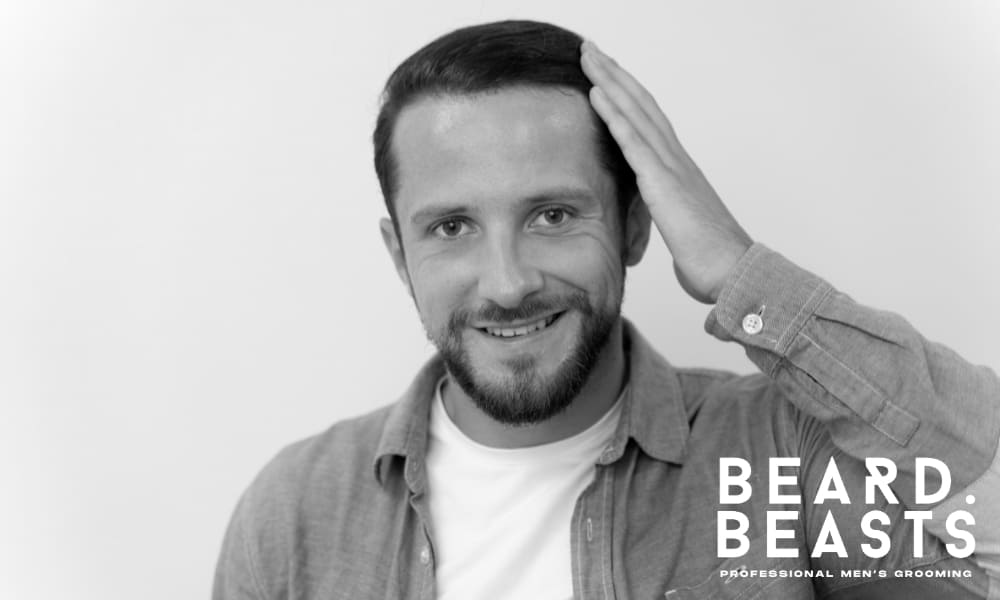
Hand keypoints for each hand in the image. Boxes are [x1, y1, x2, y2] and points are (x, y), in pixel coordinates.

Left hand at [580, 40, 751, 303]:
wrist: (735, 275)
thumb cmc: (713, 261)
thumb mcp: (682, 233)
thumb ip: (668, 218)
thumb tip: (663, 223)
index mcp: (680, 171)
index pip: (649, 122)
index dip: (627, 95)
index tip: (606, 74)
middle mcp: (677, 161)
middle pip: (642, 105)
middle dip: (615, 74)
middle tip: (591, 49)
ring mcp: (672, 169)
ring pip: (637, 113)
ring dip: (610, 81)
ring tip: (588, 56)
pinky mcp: (664, 184)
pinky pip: (634, 142)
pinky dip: (615, 115)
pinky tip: (597, 94)